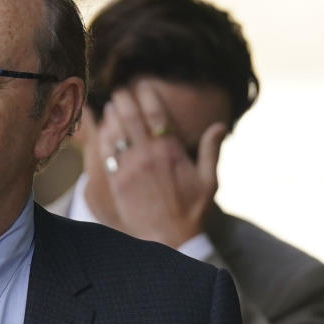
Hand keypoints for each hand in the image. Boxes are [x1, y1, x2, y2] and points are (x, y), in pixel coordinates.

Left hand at [98, 80, 225, 247]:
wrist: (171, 239)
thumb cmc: (192, 210)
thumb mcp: (209, 180)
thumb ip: (211, 150)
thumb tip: (220, 125)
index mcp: (170, 152)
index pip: (155, 114)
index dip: (146, 96)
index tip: (141, 85)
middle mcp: (148, 157)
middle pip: (130, 118)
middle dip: (124, 100)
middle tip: (120, 91)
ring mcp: (130, 170)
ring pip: (115, 134)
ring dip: (111, 117)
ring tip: (111, 106)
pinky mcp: (117, 183)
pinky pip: (106, 155)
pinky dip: (103, 140)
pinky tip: (103, 131)